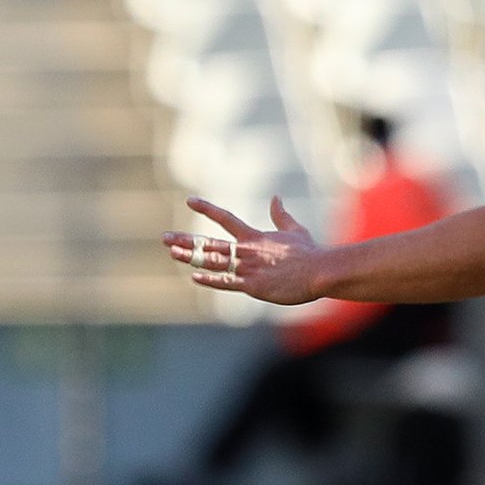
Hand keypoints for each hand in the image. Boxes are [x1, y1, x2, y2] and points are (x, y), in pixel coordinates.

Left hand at [162, 197, 326, 304]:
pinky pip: (226, 282)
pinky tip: (194, 277)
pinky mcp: (252, 286)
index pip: (225, 218)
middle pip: (209, 243)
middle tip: (164, 238)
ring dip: (190, 257)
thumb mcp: (294, 230)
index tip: (189, 200)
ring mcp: (247, 268)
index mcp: (254, 236)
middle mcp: (246, 250)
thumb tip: (276, 198)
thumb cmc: (309, 253)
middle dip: (185, 240)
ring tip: (171, 253)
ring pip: (212, 261)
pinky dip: (210, 279)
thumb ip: (281, 215)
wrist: (320, 271)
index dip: (206, 208)